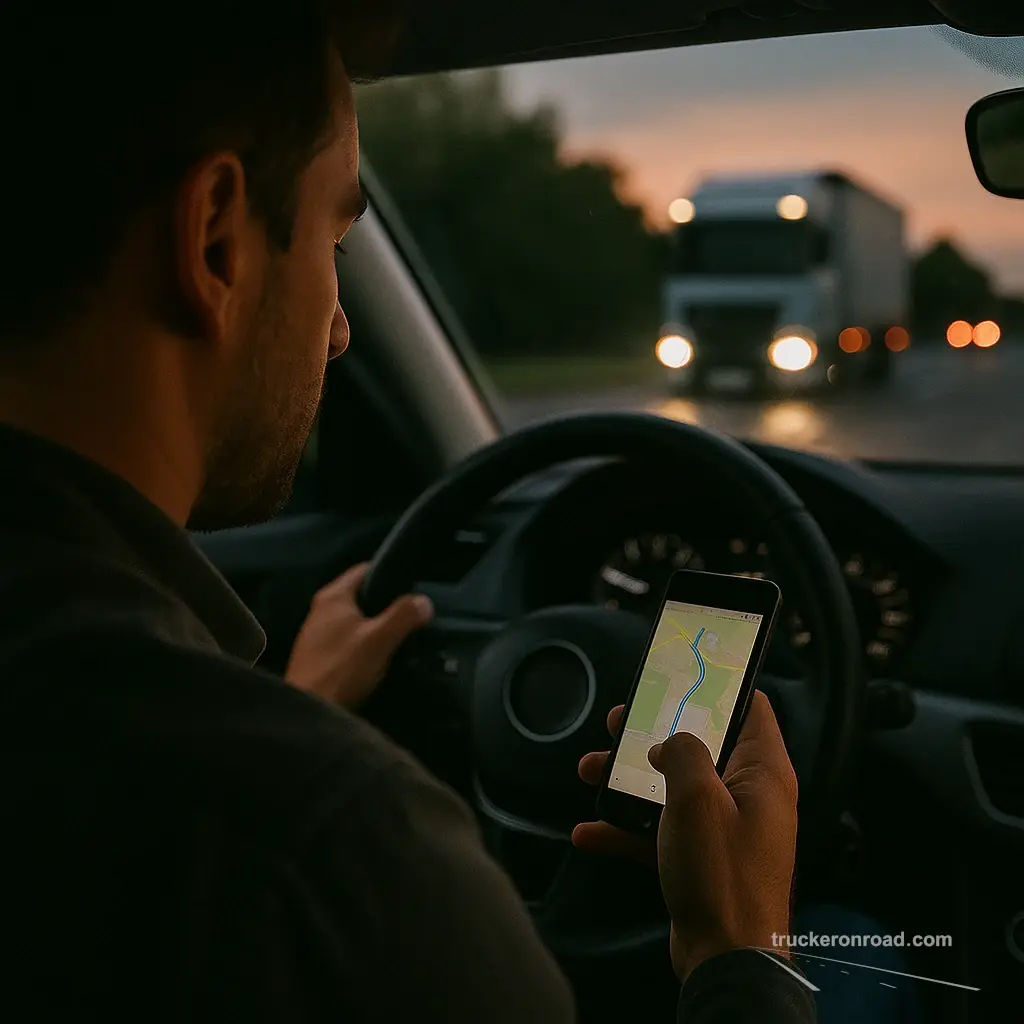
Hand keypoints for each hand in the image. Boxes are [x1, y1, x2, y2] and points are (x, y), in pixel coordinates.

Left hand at [285, 562, 433, 706]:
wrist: (309, 712)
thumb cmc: (342, 669)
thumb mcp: (379, 640)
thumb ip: (403, 616)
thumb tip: (424, 601)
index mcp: (333, 596)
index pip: (366, 569)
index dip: (391, 573)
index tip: (414, 586)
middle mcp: (320, 609)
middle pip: (362, 596)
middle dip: (387, 603)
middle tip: (413, 614)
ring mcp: (316, 634)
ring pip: (356, 620)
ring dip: (376, 627)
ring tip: (402, 637)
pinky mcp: (318, 656)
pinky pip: (348, 640)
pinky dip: (364, 644)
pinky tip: (379, 658)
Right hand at [574, 691, 797, 981]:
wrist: (725, 958)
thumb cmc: (722, 872)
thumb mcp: (697, 796)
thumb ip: (683, 751)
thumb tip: (668, 744)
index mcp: (762, 772)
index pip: (751, 708)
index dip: (720, 686)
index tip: (683, 673)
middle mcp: (747, 795)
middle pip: (699, 745)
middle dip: (653, 732)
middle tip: (620, 720)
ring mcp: (722, 828)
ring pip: (671, 787)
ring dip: (628, 779)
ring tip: (589, 769)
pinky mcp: (699, 858)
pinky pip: (659, 831)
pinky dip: (626, 829)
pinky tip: (589, 831)